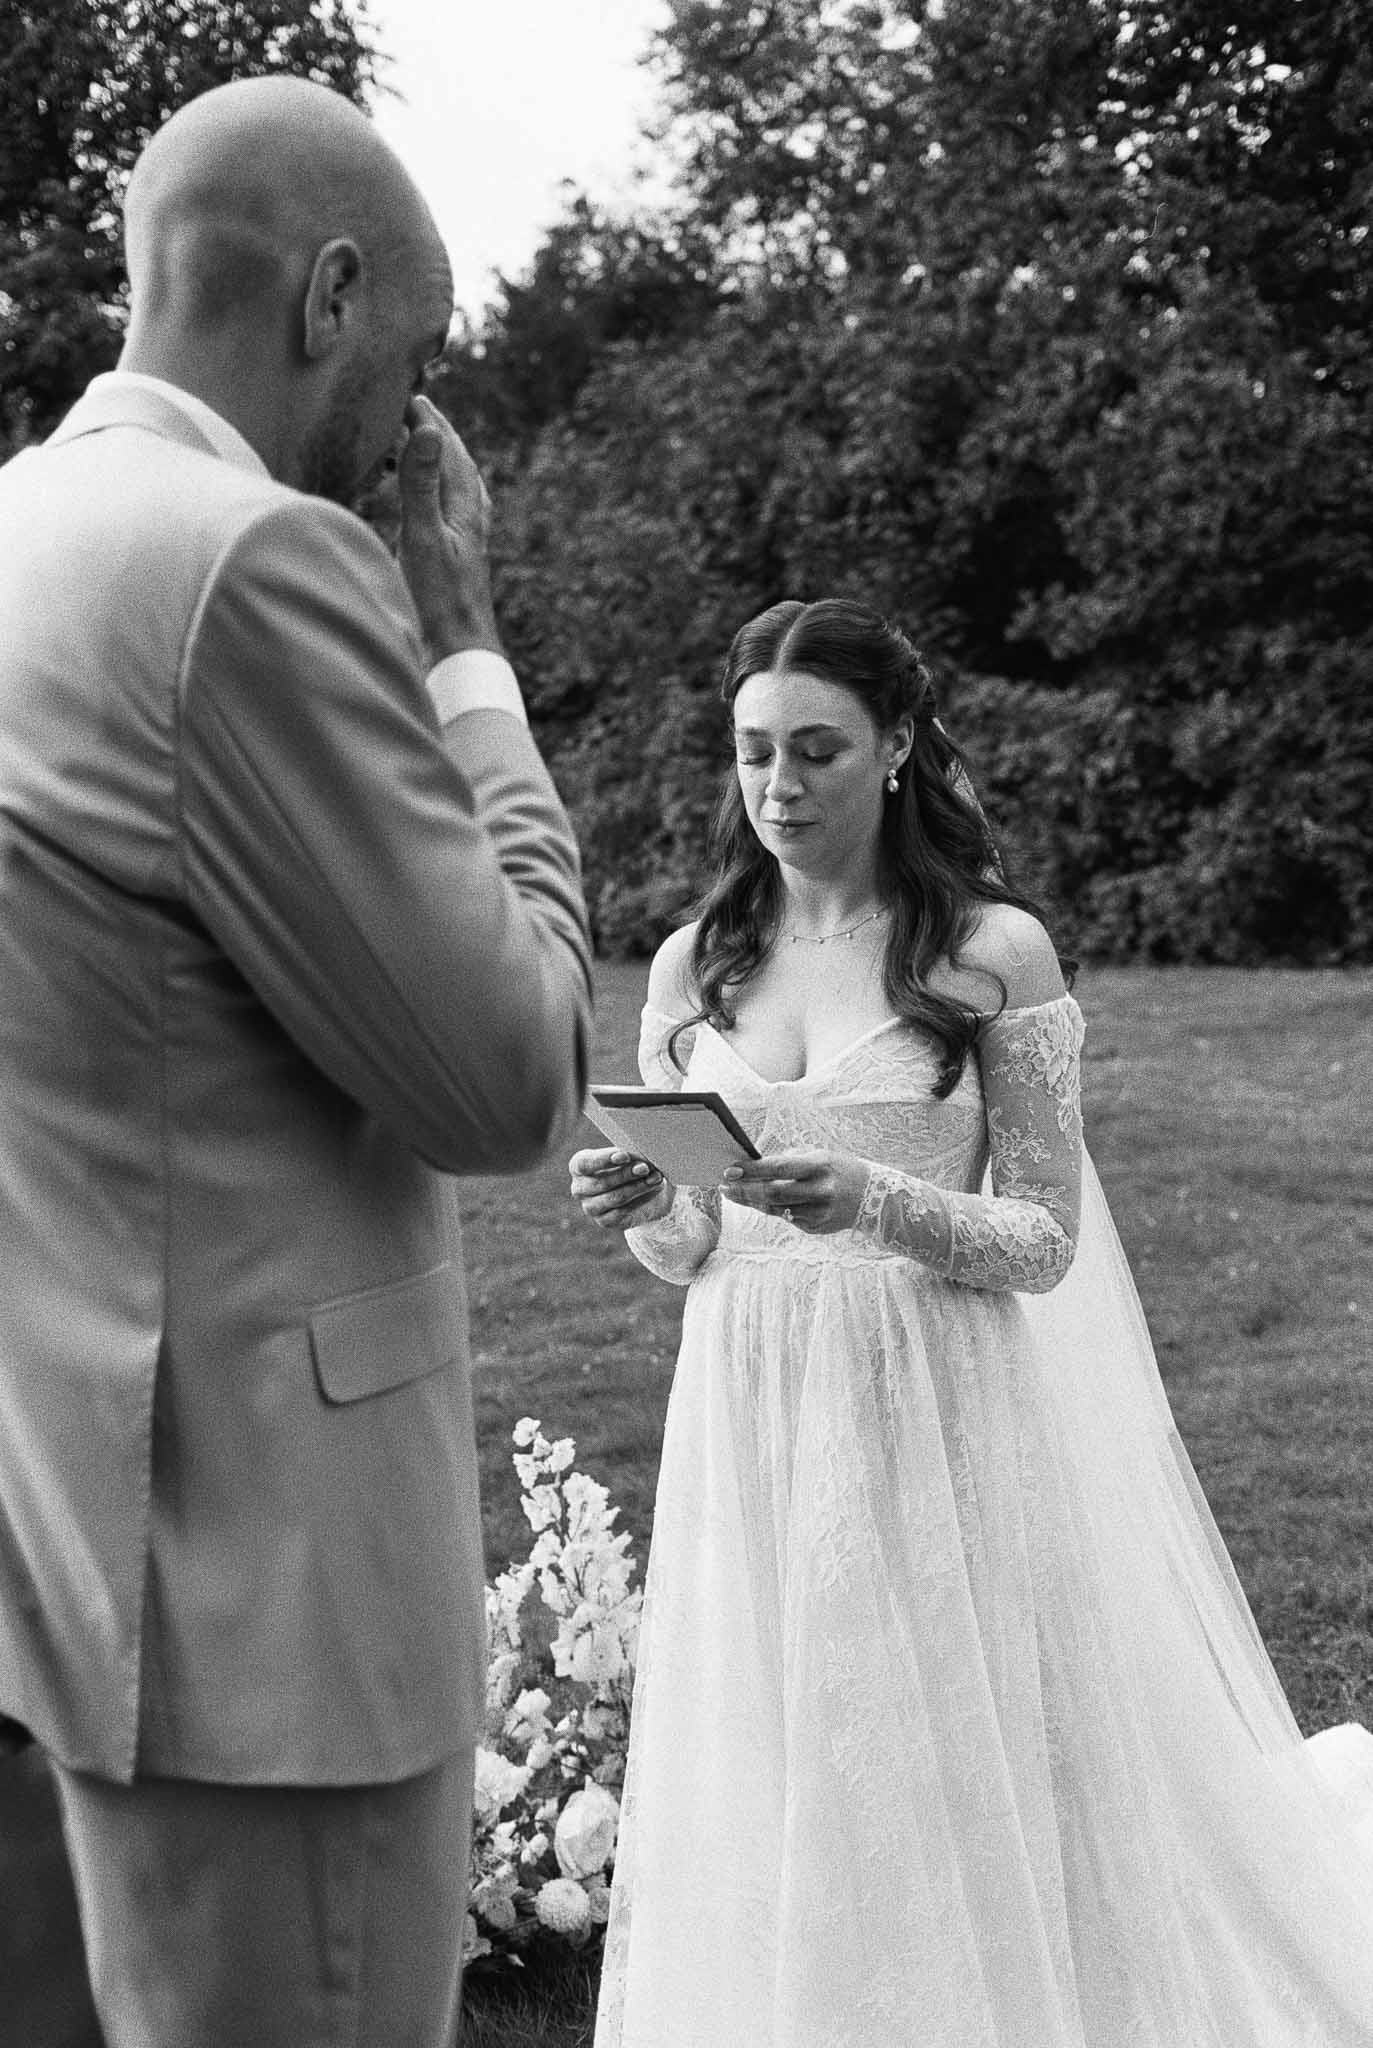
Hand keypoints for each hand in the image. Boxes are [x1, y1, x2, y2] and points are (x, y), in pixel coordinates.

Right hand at [397, 395, 500, 662]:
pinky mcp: (459, 561)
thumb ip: (421, 484)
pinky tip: (440, 506)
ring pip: (458, 486)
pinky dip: (442, 493)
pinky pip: (453, 512)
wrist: (460, 654)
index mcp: (462, 507)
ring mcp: (466, 541)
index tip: (406, 394)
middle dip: (437, 432)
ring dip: (441, 461)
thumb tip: (428, 430)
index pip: (446, 448)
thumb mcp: (423, 537)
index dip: (427, 420)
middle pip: (457, 462)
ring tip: (425, 444)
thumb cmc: (439, 602)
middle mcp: (469, 519)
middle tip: (417, 407)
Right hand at [569, 1147, 674, 1231]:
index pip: (584, 1164)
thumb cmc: (630, 1164)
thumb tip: (642, 1162)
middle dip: (626, 1174)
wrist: (642, 1189)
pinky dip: (641, 1199)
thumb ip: (631, 1156)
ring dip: (638, 1187)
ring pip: (614, 1198)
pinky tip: (653, 1190)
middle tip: (645, 1167)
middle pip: (602, 1182)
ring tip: (655, 1178)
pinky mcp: (604, 1221)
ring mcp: (590, 1207)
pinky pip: (622, 1212)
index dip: (603, 1160)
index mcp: (578, 1166)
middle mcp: (579, 1188)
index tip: (624, 1156)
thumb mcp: (629, 1155)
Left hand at [720, 1150, 869, 1233]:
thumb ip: (790, 1161)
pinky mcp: (816, 1228)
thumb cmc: (839, 1170)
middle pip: (772, 1194)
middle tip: (724, 1186)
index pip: (779, 1168)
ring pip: (775, 1209)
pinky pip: (787, 1218)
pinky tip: (762, 1202)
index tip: (730, 1170)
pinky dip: (773, 1209)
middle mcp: (820, 1191)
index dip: (752, 1170)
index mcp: (820, 1166)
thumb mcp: (820, 1157)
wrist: (874, 1198)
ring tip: (733, 1194)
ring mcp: (818, 1213)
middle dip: (744, 1190)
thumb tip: (755, 1166)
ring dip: (751, 1202)